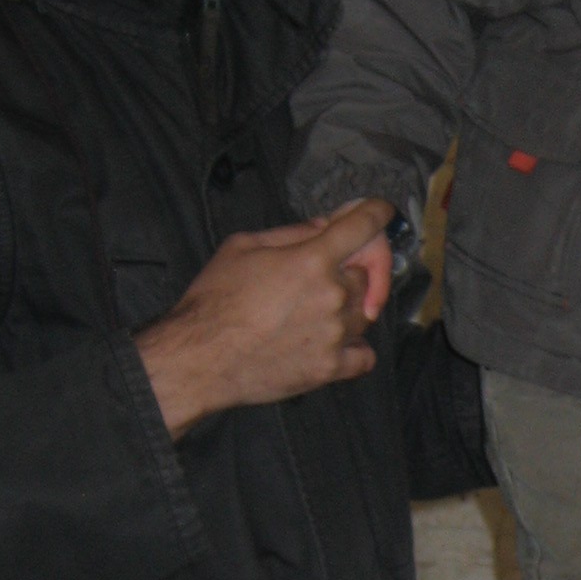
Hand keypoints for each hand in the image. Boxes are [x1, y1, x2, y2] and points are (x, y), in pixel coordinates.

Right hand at [136, 199, 395, 437]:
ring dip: (349, 309)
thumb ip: (291, 233)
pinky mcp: (331, 368)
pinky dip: (355, 348)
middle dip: (348, 271)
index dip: (375, 213)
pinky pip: (365, 354)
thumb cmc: (213, 302)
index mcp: (311, 260)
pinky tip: (331, 342)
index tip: (381, 211)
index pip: (362, 226)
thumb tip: (326, 226)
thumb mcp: (241, 247)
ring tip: (313, 313)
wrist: (200, 359)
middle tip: (319, 279)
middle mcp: (332, 295)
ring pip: (366, 314)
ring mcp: (335, 334)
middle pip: (366, 274)